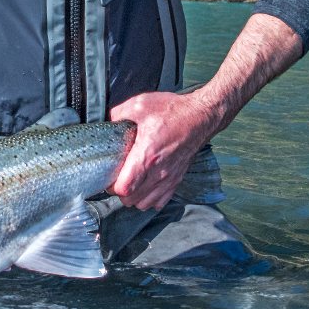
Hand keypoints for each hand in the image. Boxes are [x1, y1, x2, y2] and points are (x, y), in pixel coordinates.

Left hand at [109, 13, 303, 210]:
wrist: (201, 116)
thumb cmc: (173, 111)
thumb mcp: (140, 105)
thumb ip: (118, 114)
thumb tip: (107, 121)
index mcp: (147, 156)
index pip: (124, 188)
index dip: (111, 186)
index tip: (108, 177)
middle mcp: (158, 172)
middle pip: (131, 200)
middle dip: (121, 192)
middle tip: (117, 177)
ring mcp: (169, 178)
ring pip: (145, 204)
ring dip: (134, 197)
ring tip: (130, 182)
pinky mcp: (177, 179)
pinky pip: (160, 200)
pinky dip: (150, 198)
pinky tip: (145, 185)